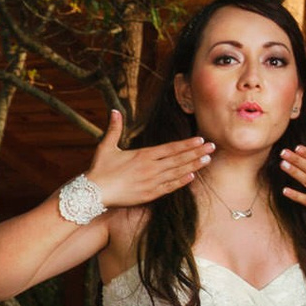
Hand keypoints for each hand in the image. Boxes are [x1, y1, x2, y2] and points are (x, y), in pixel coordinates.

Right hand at [81, 110, 214, 210]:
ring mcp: (151, 182)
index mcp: (143, 155)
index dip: (187, 144)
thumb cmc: (100, 169)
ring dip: (193, 166)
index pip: (171, 148)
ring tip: (207, 160)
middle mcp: (151, 168)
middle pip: (178, 159)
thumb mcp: (106, 146)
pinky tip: (191, 176)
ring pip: (177, 172)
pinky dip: (181, 182)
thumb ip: (114, 128)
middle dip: (197, 152)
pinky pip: (169, 187)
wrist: (93, 192)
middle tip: (212, 147)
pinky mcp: (149, 195)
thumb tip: (114, 110)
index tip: (200, 139)